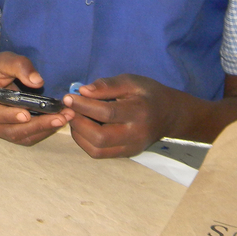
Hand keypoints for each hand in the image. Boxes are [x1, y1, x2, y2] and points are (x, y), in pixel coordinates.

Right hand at [0, 52, 73, 145]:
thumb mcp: (3, 61)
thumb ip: (19, 67)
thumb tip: (38, 82)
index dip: (9, 116)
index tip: (26, 114)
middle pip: (11, 131)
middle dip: (37, 125)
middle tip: (60, 117)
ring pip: (20, 136)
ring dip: (43, 129)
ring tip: (64, 118)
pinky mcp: (9, 131)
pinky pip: (25, 136)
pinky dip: (42, 130)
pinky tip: (57, 120)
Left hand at [64, 74, 180, 157]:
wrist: (168, 114)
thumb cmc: (147, 94)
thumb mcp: (130, 81)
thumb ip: (107, 85)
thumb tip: (83, 91)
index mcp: (138, 112)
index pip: (107, 113)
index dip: (84, 106)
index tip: (68, 98)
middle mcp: (135, 134)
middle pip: (100, 136)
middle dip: (78, 122)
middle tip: (68, 109)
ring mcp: (130, 147)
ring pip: (97, 149)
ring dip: (78, 133)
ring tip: (74, 117)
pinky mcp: (125, 154)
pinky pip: (99, 153)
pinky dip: (85, 141)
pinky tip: (82, 127)